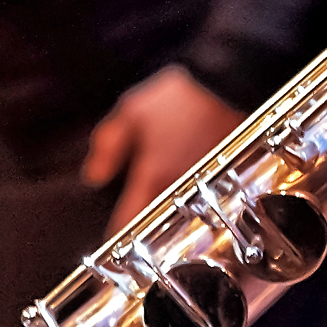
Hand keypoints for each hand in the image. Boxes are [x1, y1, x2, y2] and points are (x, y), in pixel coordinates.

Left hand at [81, 68, 245, 235]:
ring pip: (186, 219)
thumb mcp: (133, 111)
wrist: (232, 82)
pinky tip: (191, 199)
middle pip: (161, 228)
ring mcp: (208, 187)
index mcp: (153, 176)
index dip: (117, 238)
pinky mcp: (228, 178)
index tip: (110, 245)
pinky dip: (197, 206)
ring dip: (174, 224)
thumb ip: (109, 144)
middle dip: (148, 237)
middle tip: (137, 235)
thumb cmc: (180, 97)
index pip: (130, 222)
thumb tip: (94, 175)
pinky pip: (207, 202)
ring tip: (163, 223)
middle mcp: (181, 189)